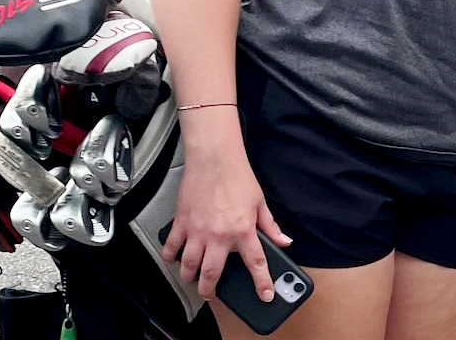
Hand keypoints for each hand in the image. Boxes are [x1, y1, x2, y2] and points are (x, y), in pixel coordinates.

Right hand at [160, 116, 290, 302]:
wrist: (215, 159)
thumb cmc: (238, 178)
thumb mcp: (260, 203)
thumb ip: (271, 226)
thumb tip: (284, 241)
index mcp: (243, 231)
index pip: (256, 263)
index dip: (262, 282)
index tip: (265, 296)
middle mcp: (219, 236)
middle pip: (211, 274)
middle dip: (210, 290)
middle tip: (212, 294)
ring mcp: (197, 232)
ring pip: (188, 266)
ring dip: (190, 277)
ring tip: (194, 279)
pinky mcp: (181, 224)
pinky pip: (171, 248)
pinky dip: (171, 257)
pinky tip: (175, 258)